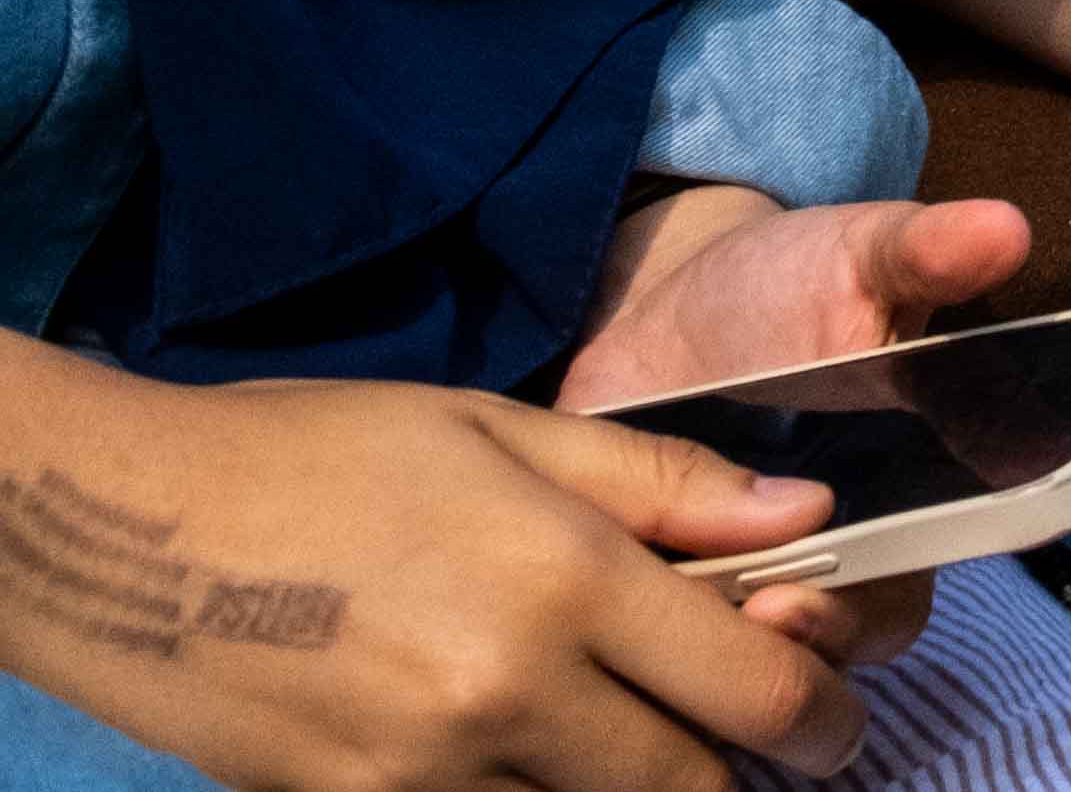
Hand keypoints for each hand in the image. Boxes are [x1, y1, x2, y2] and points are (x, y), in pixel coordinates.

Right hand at [0, 343, 871, 791]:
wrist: (121, 526)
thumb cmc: (318, 452)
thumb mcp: (503, 429)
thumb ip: (665, 484)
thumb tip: (803, 518)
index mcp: (563, 578)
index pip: (753, 689)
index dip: (820, 717)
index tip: (833, 721)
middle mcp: (507, 691)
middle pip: (689, 785)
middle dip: (745, 772)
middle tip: (761, 747)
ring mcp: (425, 772)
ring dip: (640, 787)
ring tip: (641, 739)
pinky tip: (531, 755)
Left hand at [556, 188, 1038, 670]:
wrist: (670, 294)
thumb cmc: (793, 276)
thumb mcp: (859, 253)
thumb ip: (927, 253)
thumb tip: (1006, 228)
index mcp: (899, 504)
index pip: (901, 597)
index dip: (865, 615)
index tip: (811, 597)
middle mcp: (825, 562)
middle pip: (822, 656)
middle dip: (787, 653)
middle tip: (749, 613)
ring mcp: (734, 579)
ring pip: (737, 665)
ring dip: (710, 658)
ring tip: (678, 606)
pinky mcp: (650, 581)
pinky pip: (647, 644)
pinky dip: (629, 632)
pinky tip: (608, 591)